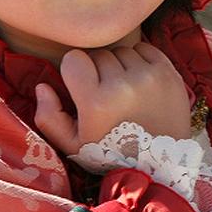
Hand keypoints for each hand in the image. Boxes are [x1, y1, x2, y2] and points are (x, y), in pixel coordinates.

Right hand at [33, 41, 192, 154]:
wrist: (161, 162)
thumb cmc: (112, 153)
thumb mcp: (73, 145)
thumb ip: (49, 117)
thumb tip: (42, 86)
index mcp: (96, 102)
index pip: (74, 59)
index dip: (74, 71)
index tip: (82, 86)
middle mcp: (123, 85)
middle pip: (99, 55)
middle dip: (97, 70)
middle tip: (105, 93)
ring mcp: (149, 76)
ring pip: (122, 51)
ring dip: (119, 65)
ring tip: (123, 89)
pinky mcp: (169, 72)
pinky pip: (144, 49)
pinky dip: (139, 60)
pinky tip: (139, 81)